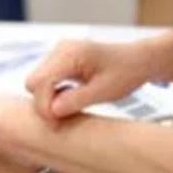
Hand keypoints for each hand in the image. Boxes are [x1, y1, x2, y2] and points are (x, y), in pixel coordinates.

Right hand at [24, 40, 153, 120]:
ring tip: (71, 105)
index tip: (56, 123)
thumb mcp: (105, 91)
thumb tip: (52, 112)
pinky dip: (53, 93)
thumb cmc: (127, 72)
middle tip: (64, 116)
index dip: (44, 105)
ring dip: (49, 98)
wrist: (139, 60)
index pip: (40, 82)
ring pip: (36, 82)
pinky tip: (70, 97)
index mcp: (72, 53)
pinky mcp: (59, 59)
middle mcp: (61, 49)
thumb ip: (76, 101)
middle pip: (33, 82)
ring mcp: (59, 52)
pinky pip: (45, 80)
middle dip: (44, 103)